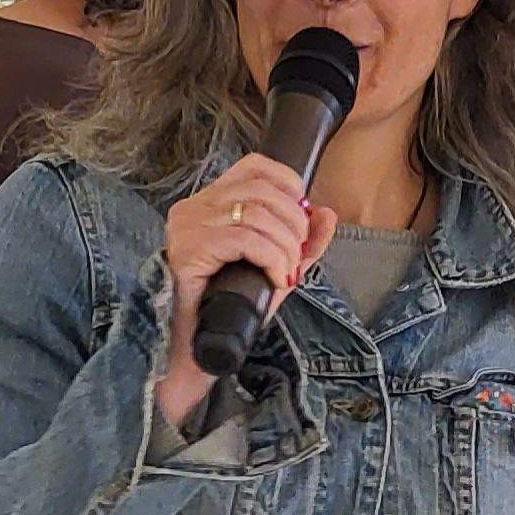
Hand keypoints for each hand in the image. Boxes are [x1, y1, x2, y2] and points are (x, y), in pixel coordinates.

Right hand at [156, 154, 333, 420]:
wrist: (197, 347)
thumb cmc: (231, 307)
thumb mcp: (276, 267)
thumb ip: (303, 242)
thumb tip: (326, 213)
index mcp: (211, 202)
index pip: (255, 166)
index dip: (289, 184)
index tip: (303, 218)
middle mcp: (194, 207)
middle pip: (261, 189)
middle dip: (294, 223)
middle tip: (297, 256)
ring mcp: (188, 226)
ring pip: (257, 214)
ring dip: (286, 245)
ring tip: (286, 271)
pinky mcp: (189, 249)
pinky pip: (245, 239)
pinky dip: (272, 258)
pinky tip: (276, 278)